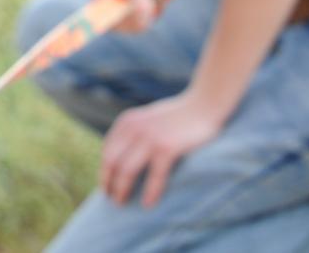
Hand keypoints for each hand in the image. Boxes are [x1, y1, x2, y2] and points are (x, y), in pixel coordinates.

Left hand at [101, 92, 221, 206]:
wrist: (203, 104)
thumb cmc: (177, 116)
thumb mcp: (147, 120)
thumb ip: (134, 134)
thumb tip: (120, 163)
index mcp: (127, 122)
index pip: (107, 152)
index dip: (104, 172)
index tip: (106, 187)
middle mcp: (134, 128)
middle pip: (112, 162)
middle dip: (109, 183)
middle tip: (112, 200)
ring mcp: (150, 137)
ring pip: (127, 171)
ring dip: (122, 190)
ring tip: (122, 204)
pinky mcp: (167, 147)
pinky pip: (154, 176)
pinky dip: (150, 192)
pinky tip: (147, 204)